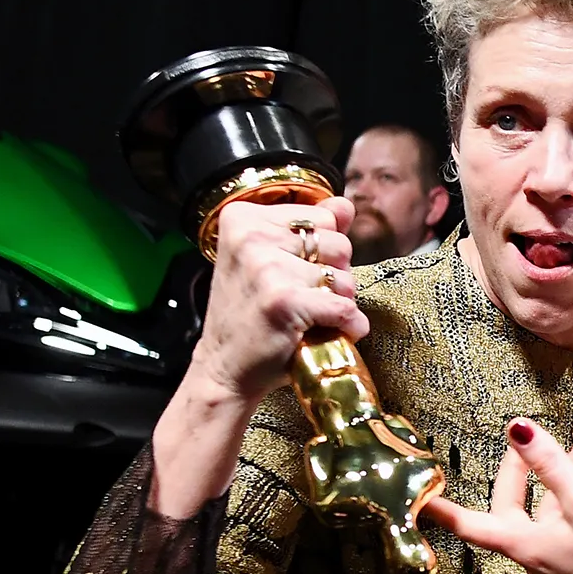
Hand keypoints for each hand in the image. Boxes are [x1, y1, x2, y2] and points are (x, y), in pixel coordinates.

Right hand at [187, 197, 364, 405]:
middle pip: (339, 243)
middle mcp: (250, 236)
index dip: (322, 249)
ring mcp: (266, 268)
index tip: (294, 272)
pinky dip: (348, 325)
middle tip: (303, 297)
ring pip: (344, 276)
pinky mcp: (283, 301)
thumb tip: (344, 205)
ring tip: (308, 316)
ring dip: (340, 301)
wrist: (224, 367)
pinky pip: (344, 307)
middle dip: (334, 274)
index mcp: (242, 217)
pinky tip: (329, 333)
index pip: (323, 216)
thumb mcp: (269, 260)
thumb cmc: (250, 313)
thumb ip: (309, 228)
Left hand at [424, 418, 572, 573]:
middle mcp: (534, 557)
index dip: (445, 509)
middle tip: (535, 440)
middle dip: (526, 470)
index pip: (471, 524)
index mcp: (524, 545)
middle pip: (514, 508)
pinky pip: (568, 524)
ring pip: (547, 512)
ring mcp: (557, 562)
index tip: (421, 498)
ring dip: (561, 479)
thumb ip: (549, 463)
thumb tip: (518, 428)